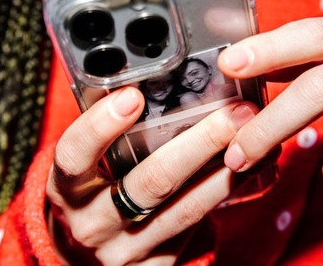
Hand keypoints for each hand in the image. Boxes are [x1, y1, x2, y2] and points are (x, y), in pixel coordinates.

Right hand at [46, 87, 258, 264]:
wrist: (81, 258)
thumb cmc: (88, 194)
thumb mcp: (82, 168)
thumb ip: (107, 134)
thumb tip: (149, 75)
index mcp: (66, 189)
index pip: (74, 156)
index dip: (100, 126)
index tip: (132, 95)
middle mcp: (93, 224)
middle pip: (150, 182)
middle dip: (199, 143)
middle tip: (234, 111)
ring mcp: (127, 251)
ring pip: (185, 209)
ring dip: (227, 169)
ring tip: (256, 135)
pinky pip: (199, 226)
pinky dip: (227, 192)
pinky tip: (252, 167)